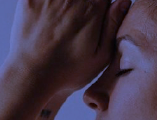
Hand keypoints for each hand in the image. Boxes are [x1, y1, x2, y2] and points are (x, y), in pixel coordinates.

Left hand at [7, 0, 131, 95]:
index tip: (94, 19)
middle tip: (73, 30)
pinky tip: (46, 21)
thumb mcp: (100, 57)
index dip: (99, 7)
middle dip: (82, 8)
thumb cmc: (67, 72)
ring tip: (60, 28)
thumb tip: (124, 0)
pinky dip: (44, 4)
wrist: (32, 75)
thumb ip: (113, 26)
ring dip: (63, 6)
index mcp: (93, 8)